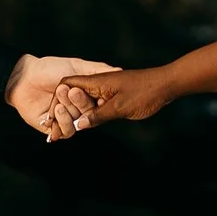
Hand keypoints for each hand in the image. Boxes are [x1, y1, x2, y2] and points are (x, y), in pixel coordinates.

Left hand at [5, 54, 117, 142]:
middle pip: (90, 115)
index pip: (101, 105)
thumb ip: (98, 70)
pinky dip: (63, 121)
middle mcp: (79, 110)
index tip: (98, 95)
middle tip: (71, 91)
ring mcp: (67, 120)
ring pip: (78, 124)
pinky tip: (56, 110)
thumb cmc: (49, 69)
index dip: (101, 102)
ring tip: (59, 97)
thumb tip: (119, 71)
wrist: (24, 77)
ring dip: (70, 111)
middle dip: (81, 103)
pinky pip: (66, 132)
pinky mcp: (55, 128)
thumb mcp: (77, 66)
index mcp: (87, 96)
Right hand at [47, 67, 173, 133]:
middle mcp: (99, 85)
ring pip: (85, 104)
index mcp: (97, 82)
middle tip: (52, 133)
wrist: (167, 85)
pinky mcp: (116, 98)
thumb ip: (97, 116)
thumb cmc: (145, 93)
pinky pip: (97, 108)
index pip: (67, 85)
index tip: (49, 117)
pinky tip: (84, 127)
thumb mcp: (119, 108)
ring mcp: (107, 91)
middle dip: (62, 113)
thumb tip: (77, 126)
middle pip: (73, 97)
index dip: (56, 100)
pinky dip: (89, 117)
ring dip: (75, 117)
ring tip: (62, 133)